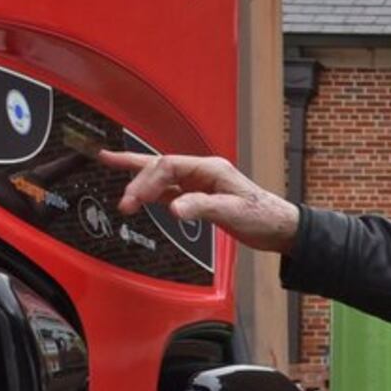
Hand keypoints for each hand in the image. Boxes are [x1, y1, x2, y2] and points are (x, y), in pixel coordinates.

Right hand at [105, 150, 301, 253]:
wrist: (280, 228)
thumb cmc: (263, 216)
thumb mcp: (232, 212)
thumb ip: (201, 208)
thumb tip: (173, 208)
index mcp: (210, 168)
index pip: (168, 167)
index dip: (146, 182)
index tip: (133, 200)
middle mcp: (203, 172)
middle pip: (161, 166)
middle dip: (136, 177)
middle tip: (119, 197)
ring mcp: (201, 183)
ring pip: (162, 175)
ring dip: (138, 175)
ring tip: (110, 162)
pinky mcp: (201, 197)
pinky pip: (170, 190)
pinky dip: (152, 191)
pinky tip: (140, 193)